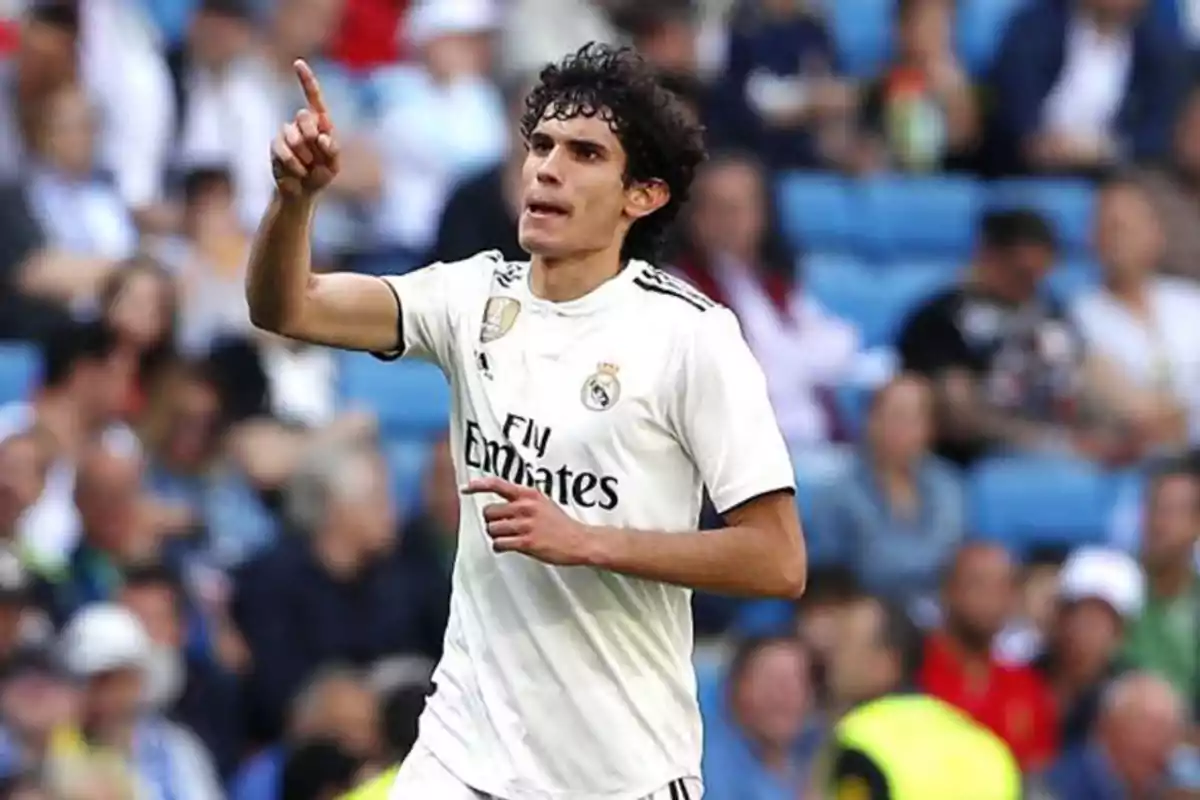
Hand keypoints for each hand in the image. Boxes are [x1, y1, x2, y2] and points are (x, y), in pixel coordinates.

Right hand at [271, 59, 339, 197]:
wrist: (302, 192)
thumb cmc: (321, 175)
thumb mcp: (333, 166)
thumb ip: (333, 151)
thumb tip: (323, 137)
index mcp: (320, 124)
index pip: (313, 98)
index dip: (306, 80)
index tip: (298, 63)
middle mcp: (302, 124)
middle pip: (304, 116)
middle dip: (311, 136)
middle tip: (317, 157)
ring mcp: (287, 134)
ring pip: (292, 135)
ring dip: (304, 156)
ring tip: (308, 168)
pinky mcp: (276, 145)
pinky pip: (282, 149)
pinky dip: (294, 164)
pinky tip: (298, 173)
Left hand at [463, 477, 595, 565]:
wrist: (579, 541)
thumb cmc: (560, 524)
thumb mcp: (542, 503)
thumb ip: (522, 500)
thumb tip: (499, 504)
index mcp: (529, 494)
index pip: (498, 484)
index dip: (478, 485)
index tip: (465, 488)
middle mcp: (526, 507)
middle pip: (489, 512)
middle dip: (491, 521)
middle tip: (501, 527)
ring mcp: (526, 525)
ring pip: (492, 529)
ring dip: (496, 535)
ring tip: (508, 538)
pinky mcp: (527, 542)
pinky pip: (499, 544)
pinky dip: (499, 547)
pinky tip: (507, 547)